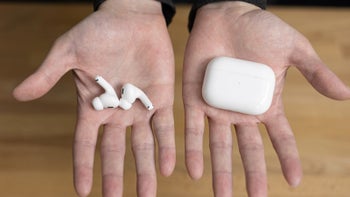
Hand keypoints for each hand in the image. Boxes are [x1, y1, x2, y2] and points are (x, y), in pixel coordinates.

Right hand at [13, 0, 175, 195]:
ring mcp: (140, 107)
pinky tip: (169, 167)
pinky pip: (166, 127)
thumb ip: (47, 74)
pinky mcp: (162, 97)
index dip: (83, 166)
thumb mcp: (68, 52)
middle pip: (115, 152)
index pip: (85, 144)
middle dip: (115, 177)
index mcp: (93, 106)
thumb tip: (17, 95)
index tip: (83, 191)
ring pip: (143, 146)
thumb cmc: (97, 31)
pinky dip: (167, 146)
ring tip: (148, 194)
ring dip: (146, 170)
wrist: (131, 17)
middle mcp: (117, 112)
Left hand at [183, 2, 349, 196]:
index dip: (288, 159)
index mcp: (266, 103)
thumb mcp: (293, 49)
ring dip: (220, 172)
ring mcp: (217, 107)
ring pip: (219, 146)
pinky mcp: (195, 99)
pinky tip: (193, 171)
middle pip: (248, 150)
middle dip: (252, 174)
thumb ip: (315, 72)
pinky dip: (193, 149)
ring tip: (221, 195)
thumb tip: (346, 95)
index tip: (294, 182)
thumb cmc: (261, 29)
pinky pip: (192, 128)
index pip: (280, 138)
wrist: (227, 15)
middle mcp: (241, 111)